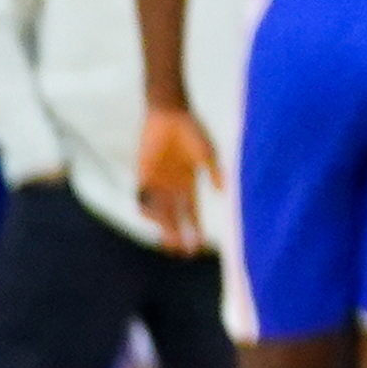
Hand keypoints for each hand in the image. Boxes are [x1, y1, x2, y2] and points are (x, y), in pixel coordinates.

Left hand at [137, 106, 217, 254]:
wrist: (169, 115)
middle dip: (179, 235)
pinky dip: (147, 209)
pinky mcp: (144, 175)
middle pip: (175, 217)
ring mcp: (158, 183)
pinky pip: (142, 198)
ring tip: (170, 241)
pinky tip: (152, 217)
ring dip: (165, 227)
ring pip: (160, 212)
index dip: (195, 229)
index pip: (192, 212)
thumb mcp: (207, 152)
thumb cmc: (191, 131)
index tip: (199, 246)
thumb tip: (224, 192)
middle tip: (183, 252)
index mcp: (190, 183)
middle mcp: (173, 187)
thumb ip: (215, 171)